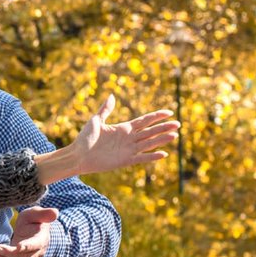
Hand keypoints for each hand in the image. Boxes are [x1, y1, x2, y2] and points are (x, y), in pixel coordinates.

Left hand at [0, 205, 57, 256]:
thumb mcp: (36, 213)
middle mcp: (38, 252)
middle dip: (9, 254)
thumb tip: (55, 212)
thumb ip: (44, 213)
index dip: (27, 246)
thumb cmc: (33, 220)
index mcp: (42, 239)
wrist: (31, 230)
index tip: (17, 246)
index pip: (36, 245)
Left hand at [35, 96, 178, 183]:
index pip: (145, 121)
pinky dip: (152, 157)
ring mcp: (128, 150)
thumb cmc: (84, 138)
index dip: (157, 116)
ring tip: (174, 136)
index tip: (169, 112)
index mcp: (124, 128)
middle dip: (164, 127)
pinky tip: (163, 154)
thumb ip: (105, 110)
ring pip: (149, 143)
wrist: (78, 155)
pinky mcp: (125, 160)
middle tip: (178, 124)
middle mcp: (129, 138)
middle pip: (151, 131)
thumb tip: (112, 96)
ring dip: (161, 140)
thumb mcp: (95, 121)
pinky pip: (141, 158)